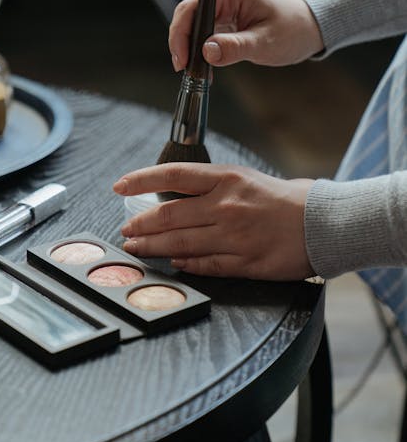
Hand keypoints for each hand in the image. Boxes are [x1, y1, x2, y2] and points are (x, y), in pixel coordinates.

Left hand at [113, 163, 314, 280]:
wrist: (322, 221)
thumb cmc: (282, 198)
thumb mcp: (245, 179)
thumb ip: (211, 188)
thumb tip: (174, 197)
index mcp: (226, 179)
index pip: (173, 176)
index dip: (141, 180)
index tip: (120, 187)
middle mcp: (226, 206)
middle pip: (169, 215)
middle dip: (140, 225)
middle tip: (125, 230)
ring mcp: (234, 236)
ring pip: (180, 243)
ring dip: (153, 247)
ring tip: (135, 248)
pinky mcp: (245, 262)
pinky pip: (205, 265)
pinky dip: (185, 264)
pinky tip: (172, 263)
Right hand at [169, 0, 323, 70]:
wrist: (309, 28)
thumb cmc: (293, 30)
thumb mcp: (265, 42)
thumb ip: (235, 47)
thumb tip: (206, 52)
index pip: (192, 7)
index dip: (181, 33)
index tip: (181, 58)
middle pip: (187, 16)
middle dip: (182, 44)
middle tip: (184, 70)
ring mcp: (222, 5)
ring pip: (192, 26)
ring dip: (189, 48)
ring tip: (194, 72)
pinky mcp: (224, 18)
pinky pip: (202, 32)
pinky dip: (199, 50)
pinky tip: (203, 67)